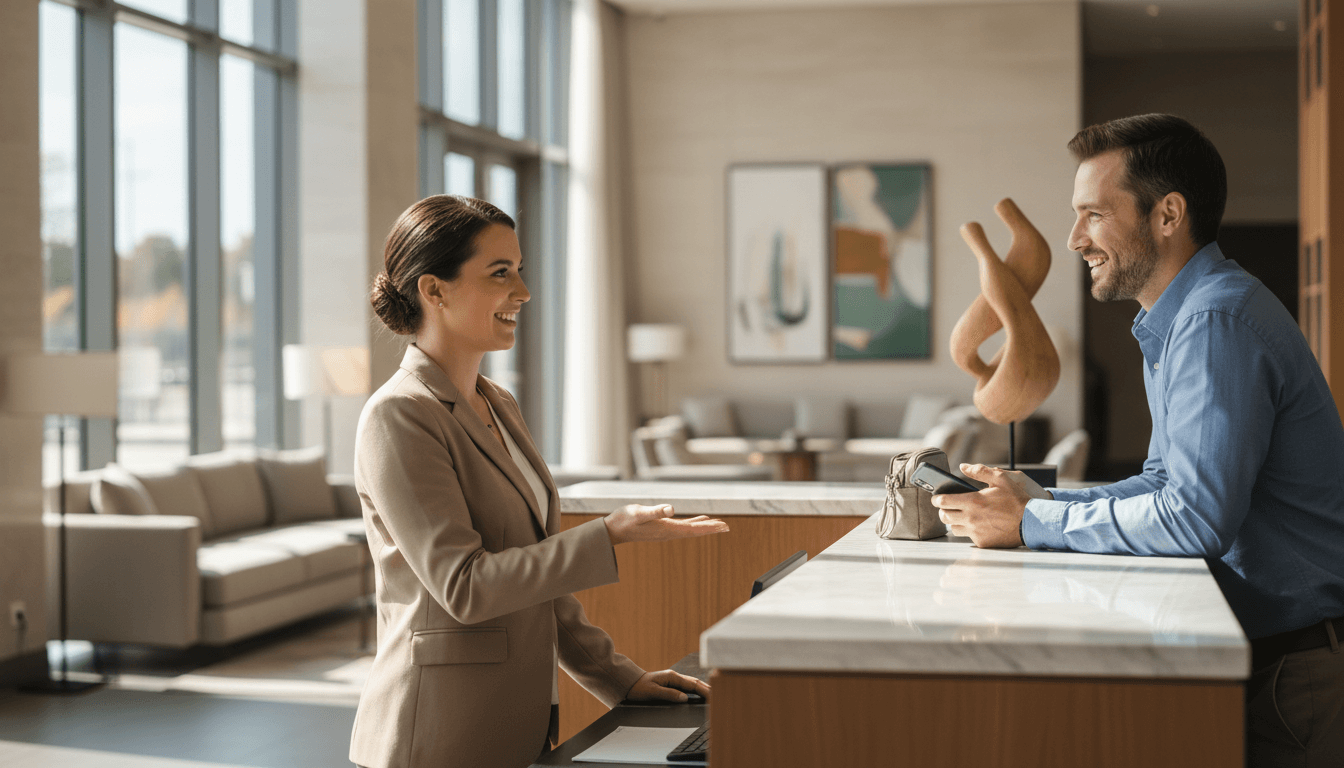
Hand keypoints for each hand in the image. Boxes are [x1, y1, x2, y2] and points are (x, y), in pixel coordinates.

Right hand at [603, 504, 729, 544]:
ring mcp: (665, 530)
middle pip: (695, 531)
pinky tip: (699, 520)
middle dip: (711, 528)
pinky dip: (693, 522)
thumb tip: (671, 509)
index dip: (709, 527)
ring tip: (718, 524)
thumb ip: (655, 511)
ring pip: (690, 529)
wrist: (612, 530)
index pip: (693, 529)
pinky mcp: (661, 527)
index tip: (724, 527)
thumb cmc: (624, 520)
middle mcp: (668, 532)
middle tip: (727, 527)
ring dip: (704, 526)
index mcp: (666, 529)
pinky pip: (682, 526)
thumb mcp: (639, 513)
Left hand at [625, 669, 709, 702]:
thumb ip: (669, 694)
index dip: (705, 691)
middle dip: (708, 688)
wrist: (630, 683)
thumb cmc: (639, 687)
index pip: (693, 684)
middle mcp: (674, 676)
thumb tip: (684, 698)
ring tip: (714, 694)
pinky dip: (696, 689)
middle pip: (696, 682)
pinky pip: (688, 686)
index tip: (714, 696)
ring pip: (693, 683)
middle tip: (720, 695)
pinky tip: (701, 693)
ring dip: (704, 688)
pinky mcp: (672, 683)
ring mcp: (674, 679)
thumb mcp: (652, 693)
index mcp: (672, 677)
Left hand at [931, 463, 1049, 548]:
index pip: (943, 502)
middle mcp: (971, 519)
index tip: (936, 498)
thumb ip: (980, 471)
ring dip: (955, 521)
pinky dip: (970, 531)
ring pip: (954, 528)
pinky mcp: (982, 542)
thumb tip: (962, 466)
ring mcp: (976, 532)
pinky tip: (978, 524)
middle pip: (944, 517)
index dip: (936, 499)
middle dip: (942, 511)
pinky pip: (968, 537)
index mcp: (973, 502)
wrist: (1031, 522)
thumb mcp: (1001, 479)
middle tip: (947, 507)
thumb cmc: (1016, 500)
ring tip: (962, 515)